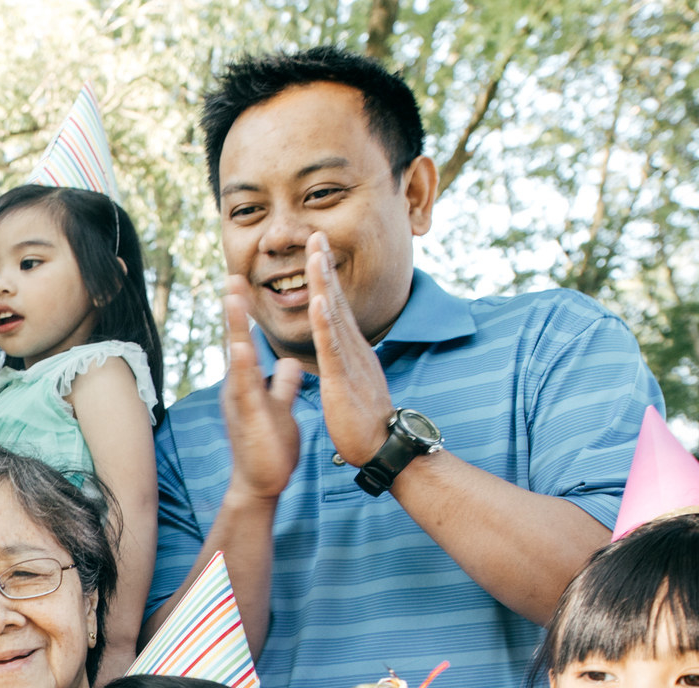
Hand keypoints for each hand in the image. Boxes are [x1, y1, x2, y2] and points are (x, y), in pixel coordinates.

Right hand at [219, 277, 303, 505]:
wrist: (260, 484)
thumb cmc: (270, 447)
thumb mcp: (279, 407)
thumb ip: (282, 384)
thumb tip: (288, 362)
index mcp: (248, 384)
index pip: (246, 341)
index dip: (246, 314)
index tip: (244, 285)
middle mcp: (239, 389)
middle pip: (236, 341)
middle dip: (234, 310)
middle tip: (231, 276)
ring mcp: (240, 403)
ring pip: (237, 358)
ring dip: (234, 328)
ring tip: (232, 298)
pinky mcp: (248, 418)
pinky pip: (246, 389)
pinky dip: (243, 367)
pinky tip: (242, 347)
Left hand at [307, 232, 395, 466]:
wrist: (383, 445)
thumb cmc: (364, 418)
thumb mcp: (352, 381)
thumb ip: (344, 361)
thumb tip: (338, 348)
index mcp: (350, 349)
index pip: (336, 306)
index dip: (327, 276)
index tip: (317, 247)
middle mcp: (353, 347)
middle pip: (337, 299)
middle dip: (326, 265)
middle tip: (316, 232)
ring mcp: (350, 360)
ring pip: (334, 316)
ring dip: (325, 283)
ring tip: (315, 253)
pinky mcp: (344, 378)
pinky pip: (333, 348)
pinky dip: (325, 323)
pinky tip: (319, 302)